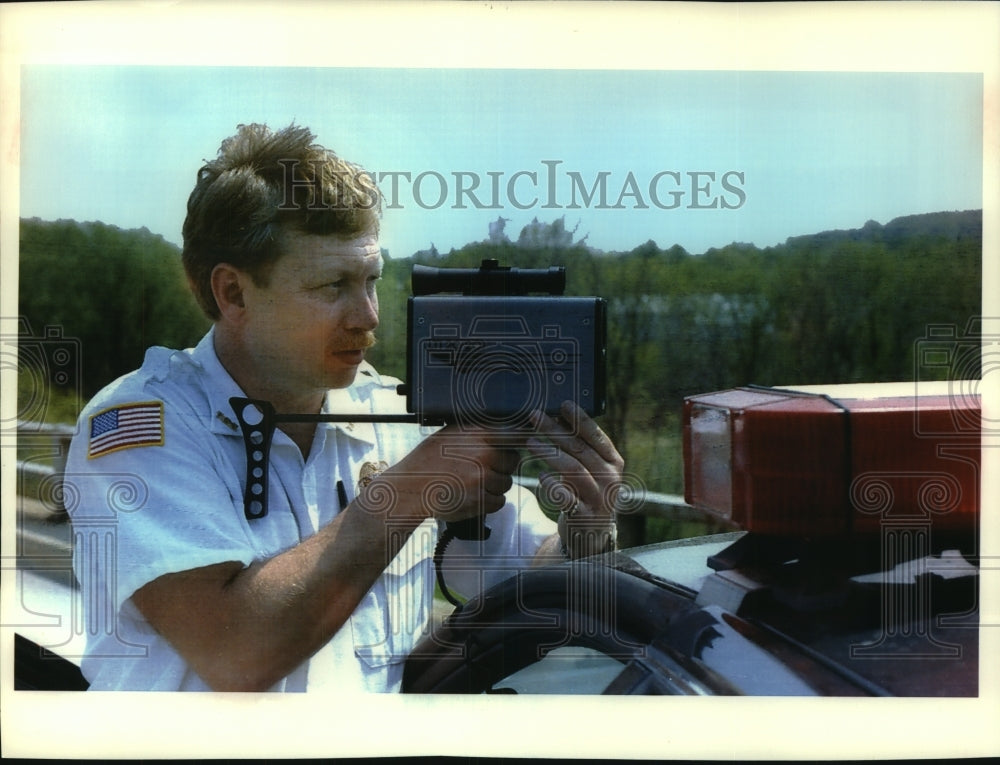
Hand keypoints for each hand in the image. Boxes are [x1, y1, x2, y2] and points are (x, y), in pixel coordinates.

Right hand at [356, 426, 518, 526]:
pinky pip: (499, 501)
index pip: (515, 434)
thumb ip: (477, 432)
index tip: (525, 442)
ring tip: (472, 483)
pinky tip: (472, 496)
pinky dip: (489, 502)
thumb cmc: (428, 461)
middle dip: (502, 466)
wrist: (410, 489)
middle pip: (513, 460)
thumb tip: (506, 428)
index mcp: (477, 434)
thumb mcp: (449, 435)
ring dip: (494, 486)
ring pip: (506, 483)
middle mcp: (484, 453)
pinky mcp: (480, 499)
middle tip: (483, 469)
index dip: (522, 440)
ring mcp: (482, 477)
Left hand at [527, 401, 623, 557]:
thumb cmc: (586, 492)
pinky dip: (552, 486)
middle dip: (555, 430)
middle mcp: (610, 478)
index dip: (580, 419)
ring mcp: (599, 498)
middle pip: (580, 449)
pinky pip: (566, 498)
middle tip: (535, 417)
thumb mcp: (588, 468)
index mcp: (614, 462)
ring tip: (530, 442)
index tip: (563, 404)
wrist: (591, 534)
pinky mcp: (585, 516)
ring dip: (550, 453)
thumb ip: (579, 446)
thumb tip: (559, 414)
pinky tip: (540, 476)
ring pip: (573, 470)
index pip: (596, 436)